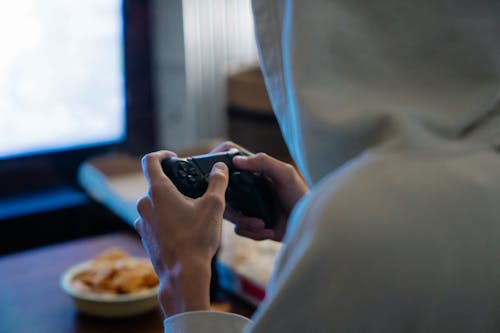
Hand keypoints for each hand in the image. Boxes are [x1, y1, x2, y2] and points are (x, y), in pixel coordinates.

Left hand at [135, 150, 228, 316]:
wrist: (184, 274)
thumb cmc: (197, 239)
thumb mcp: (214, 206)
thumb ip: (218, 182)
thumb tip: (220, 167)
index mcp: (158, 191)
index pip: (151, 161)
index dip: (162, 154)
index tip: (174, 157)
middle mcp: (144, 204)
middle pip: (157, 185)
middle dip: (175, 186)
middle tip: (194, 194)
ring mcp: (141, 222)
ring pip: (156, 205)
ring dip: (170, 205)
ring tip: (191, 216)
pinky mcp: (144, 237)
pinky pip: (154, 221)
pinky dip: (166, 221)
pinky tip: (184, 231)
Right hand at [210, 141, 308, 241]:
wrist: (310, 226)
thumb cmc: (301, 196)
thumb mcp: (285, 174)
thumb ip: (263, 162)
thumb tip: (236, 159)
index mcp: (256, 175)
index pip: (231, 169)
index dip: (222, 172)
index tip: (217, 178)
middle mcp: (251, 190)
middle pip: (226, 195)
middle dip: (233, 208)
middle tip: (244, 213)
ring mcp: (251, 208)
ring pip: (231, 214)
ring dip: (245, 222)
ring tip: (263, 225)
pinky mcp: (254, 226)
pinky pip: (240, 229)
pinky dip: (252, 232)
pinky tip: (268, 231)